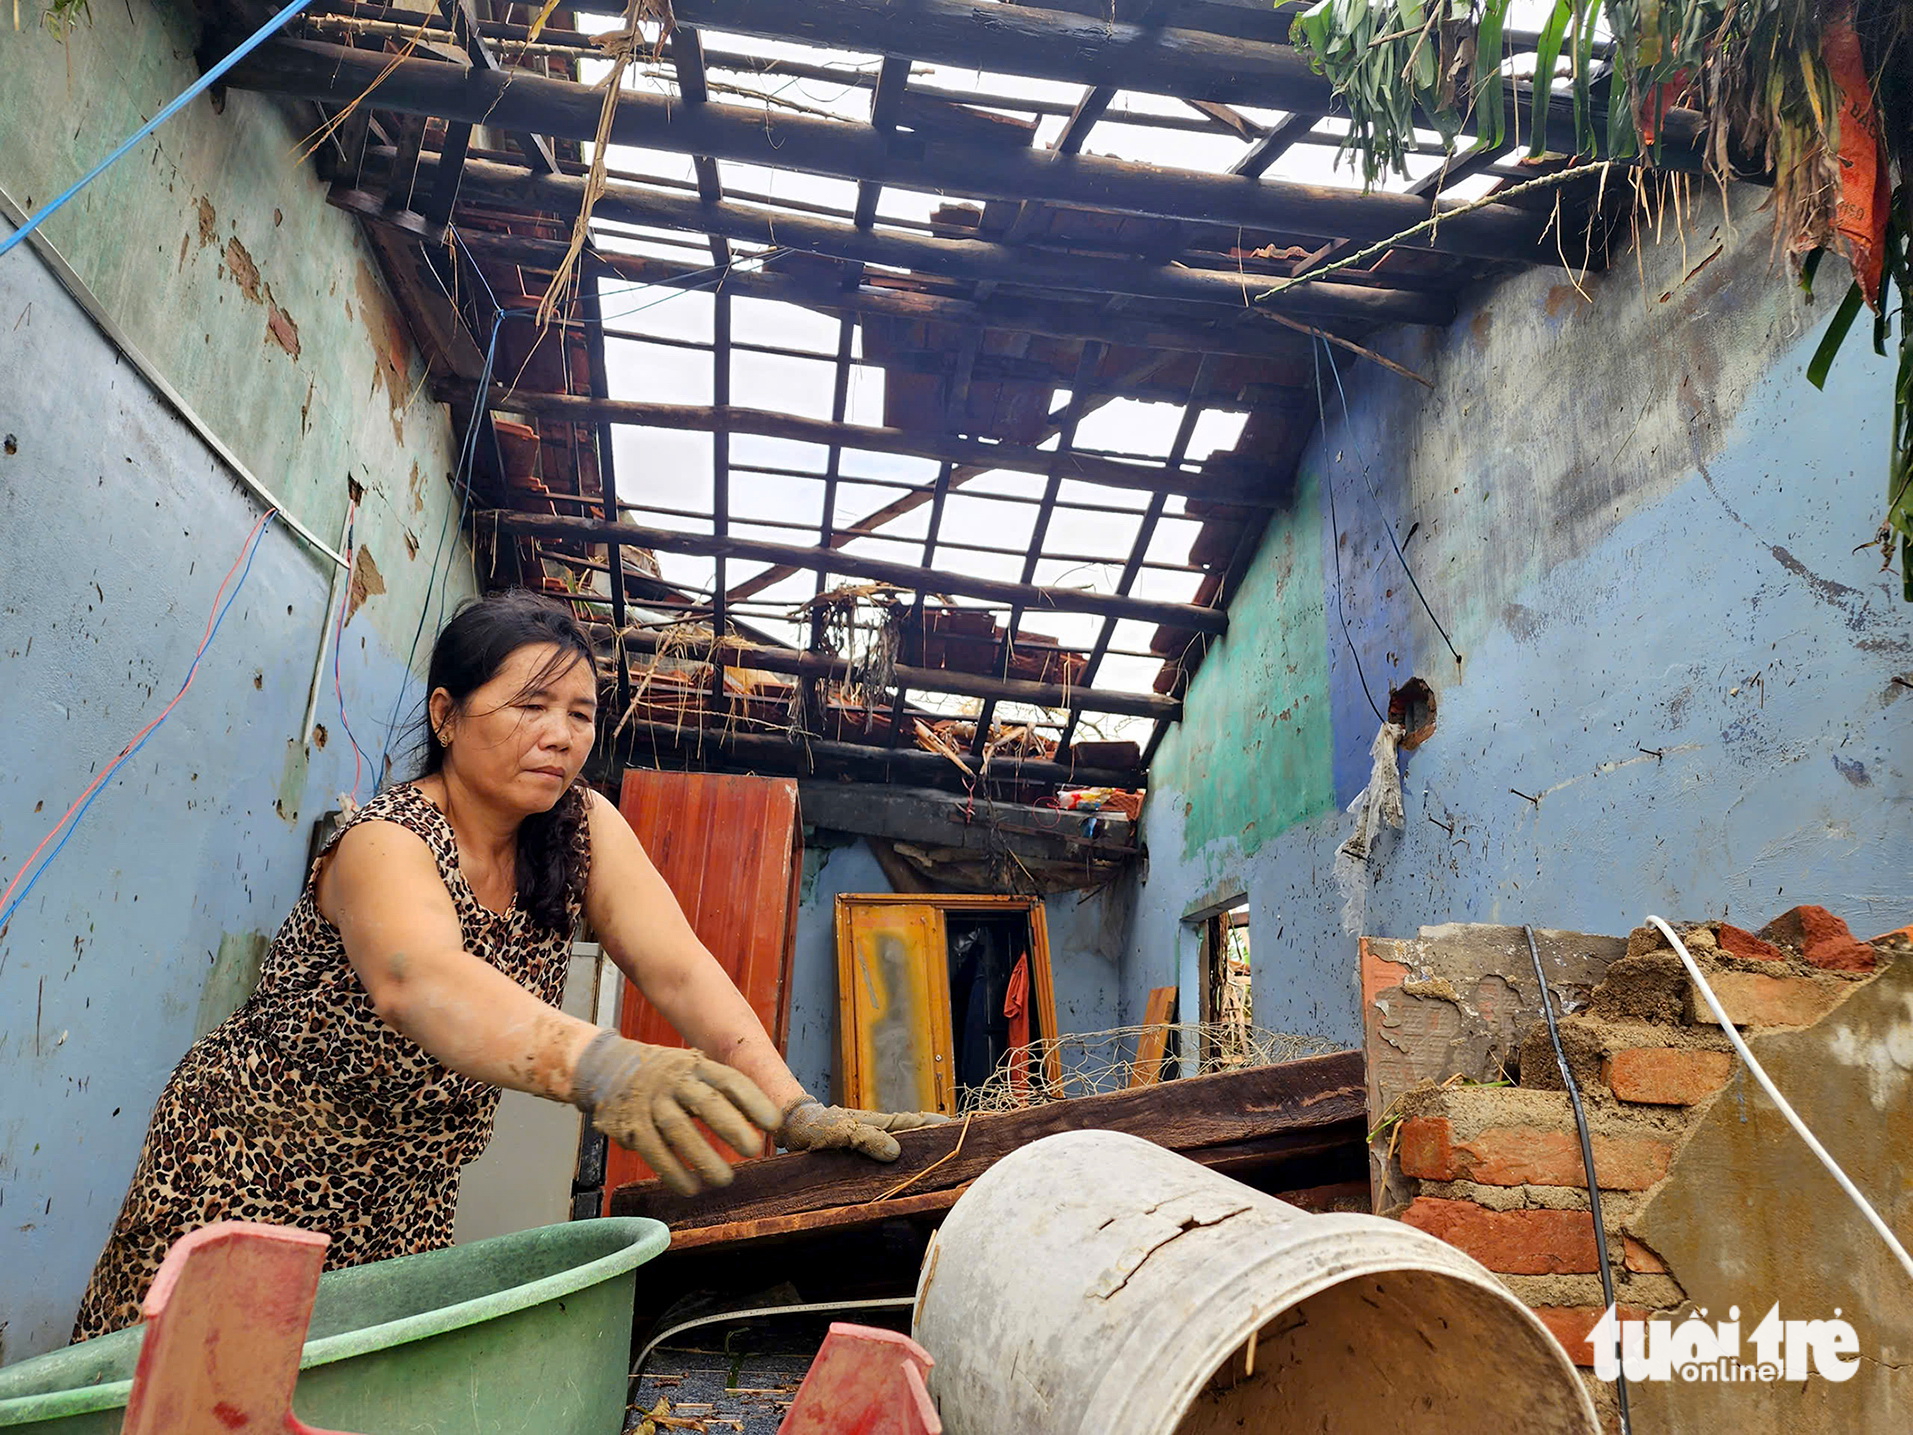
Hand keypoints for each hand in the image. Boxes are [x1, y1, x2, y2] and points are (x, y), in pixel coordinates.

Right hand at [571, 1031, 783, 1195]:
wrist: (607, 1068)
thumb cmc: (667, 1077)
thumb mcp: (694, 1070)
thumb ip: (723, 1093)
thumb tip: (768, 1123)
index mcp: (697, 1066)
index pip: (729, 1081)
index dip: (754, 1101)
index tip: (775, 1124)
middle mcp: (674, 1080)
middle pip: (706, 1102)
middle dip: (732, 1127)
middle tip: (754, 1150)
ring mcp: (651, 1102)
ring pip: (678, 1129)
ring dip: (703, 1157)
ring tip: (725, 1179)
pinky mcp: (631, 1125)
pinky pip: (653, 1151)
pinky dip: (673, 1172)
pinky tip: (692, 1188)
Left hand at [776, 1095, 952, 1161]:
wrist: (795, 1128)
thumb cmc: (817, 1126)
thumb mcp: (841, 1130)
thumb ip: (867, 1139)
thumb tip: (897, 1153)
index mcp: (881, 1123)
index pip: (917, 1123)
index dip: (939, 1126)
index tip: (962, 1130)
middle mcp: (881, 1134)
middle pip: (916, 1138)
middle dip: (938, 1144)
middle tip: (963, 1156)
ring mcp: (873, 1146)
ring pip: (903, 1152)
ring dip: (921, 1160)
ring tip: (943, 1172)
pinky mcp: (863, 1159)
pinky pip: (887, 1166)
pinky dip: (900, 1171)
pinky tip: (907, 1183)